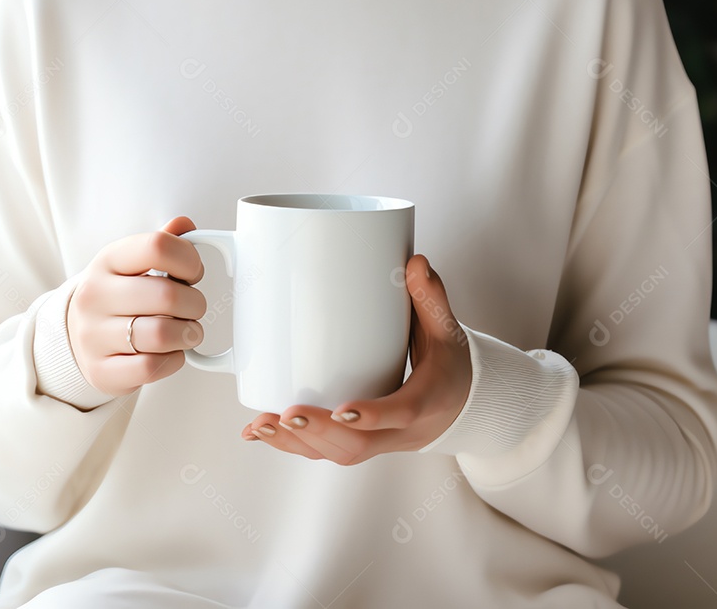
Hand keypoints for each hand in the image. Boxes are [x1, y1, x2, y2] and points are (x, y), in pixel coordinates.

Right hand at [66, 216, 206, 395]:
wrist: (76, 336)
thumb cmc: (116, 296)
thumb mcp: (131, 262)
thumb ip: (162, 243)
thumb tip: (184, 225)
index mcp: (108, 260)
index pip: (157, 247)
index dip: (189, 260)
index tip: (193, 273)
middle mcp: (95, 295)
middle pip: (167, 296)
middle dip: (195, 304)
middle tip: (193, 307)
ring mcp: (94, 335)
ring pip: (163, 335)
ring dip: (188, 334)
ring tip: (184, 330)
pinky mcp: (100, 370)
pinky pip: (152, 367)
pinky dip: (173, 360)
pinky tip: (169, 351)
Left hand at [240, 254, 471, 464]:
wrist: (458, 404)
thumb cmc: (448, 363)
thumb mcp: (446, 330)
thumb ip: (430, 298)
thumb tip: (414, 262)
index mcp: (427, 401)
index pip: (401, 413)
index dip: (372, 416)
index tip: (341, 410)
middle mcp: (401, 431)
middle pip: (359, 446)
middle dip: (319, 432)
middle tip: (286, 414)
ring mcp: (379, 441)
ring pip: (338, 454)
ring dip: (297, 444)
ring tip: (261, 425)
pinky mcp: (360, 442)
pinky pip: (325, 453)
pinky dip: (290, 445)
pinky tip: (258, 432)